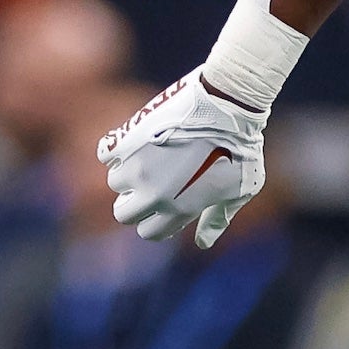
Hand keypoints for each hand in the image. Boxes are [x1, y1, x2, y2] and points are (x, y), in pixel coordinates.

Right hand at [100, 69, 268, 246]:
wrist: (228, 105)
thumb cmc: (243, 147)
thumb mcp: (241, 189)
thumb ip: (218, 218)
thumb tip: (202, 243)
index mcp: (181, 209)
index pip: (149, 232)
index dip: (156, 220)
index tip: (165, 203)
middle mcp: (155, 194)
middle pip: (123, 213)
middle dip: (135, 201)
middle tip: (153, 181)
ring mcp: (138, 168)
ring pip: (115, 182)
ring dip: (128, 171)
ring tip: (152, 155)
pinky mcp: (127, 141)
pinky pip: (105, 153)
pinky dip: (116, 148)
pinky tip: (137, 140)